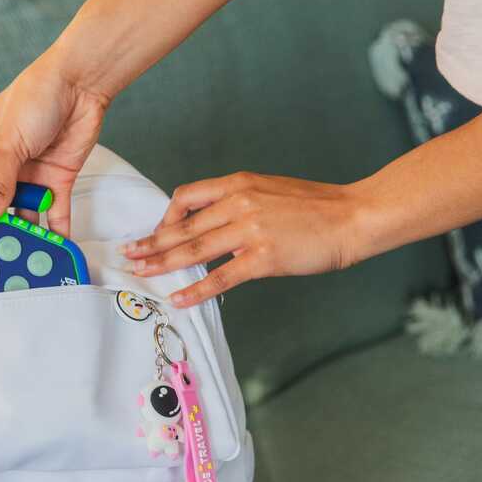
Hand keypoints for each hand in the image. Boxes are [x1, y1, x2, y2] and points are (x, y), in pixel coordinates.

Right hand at [0, 54, 109, 245]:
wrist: (81, 82)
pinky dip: (55, 232)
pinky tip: (54, 252)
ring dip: (22, 237)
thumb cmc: (34, 98)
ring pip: (21, 216)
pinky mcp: (57, 181)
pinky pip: (53, 213)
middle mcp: (1, 169)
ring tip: (20, 264)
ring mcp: (29, 177)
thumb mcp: (7, 143)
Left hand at [122, 172, 371, 307]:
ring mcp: (249, 230)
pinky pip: (220, 277)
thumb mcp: (270, 191)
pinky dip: (195, 290)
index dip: (166, 217)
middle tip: (129, 254)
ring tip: (140, 273)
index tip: (158, 232)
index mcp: (239, 184)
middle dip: (151, 242)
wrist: (352, 216)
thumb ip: (239, 203)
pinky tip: (179, 298)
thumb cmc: (317, 207)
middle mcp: (239, 203)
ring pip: (193, 251)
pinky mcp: (263, 258)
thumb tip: (212, 224)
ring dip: (162, 264)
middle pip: (182, 226)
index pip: (187, 196)